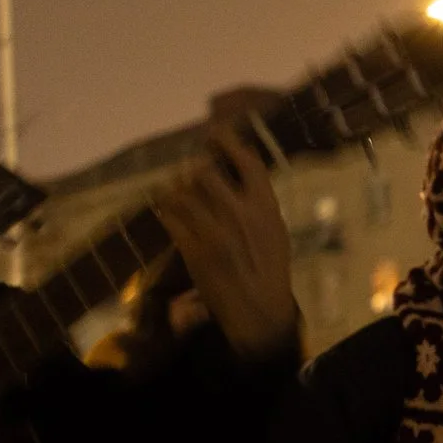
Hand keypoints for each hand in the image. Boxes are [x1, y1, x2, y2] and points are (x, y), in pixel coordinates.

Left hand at [157, 126, 298, 363]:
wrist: (258, 309)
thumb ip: (260, 200)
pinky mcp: (193, 249)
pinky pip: (170, 217)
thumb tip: (243, 167)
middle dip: (195, 167)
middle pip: (206, 171)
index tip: (214, 132)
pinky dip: (165, 209)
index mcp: (266, 206)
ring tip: (175, 188)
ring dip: (176, 186)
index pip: (246, 162)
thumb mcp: (276, 230)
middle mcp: (239, 213)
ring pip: (182, 192)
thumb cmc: (270, 268)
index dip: (228, 141)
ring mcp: (214, 231)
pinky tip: (166, 208)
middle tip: (190, 168)